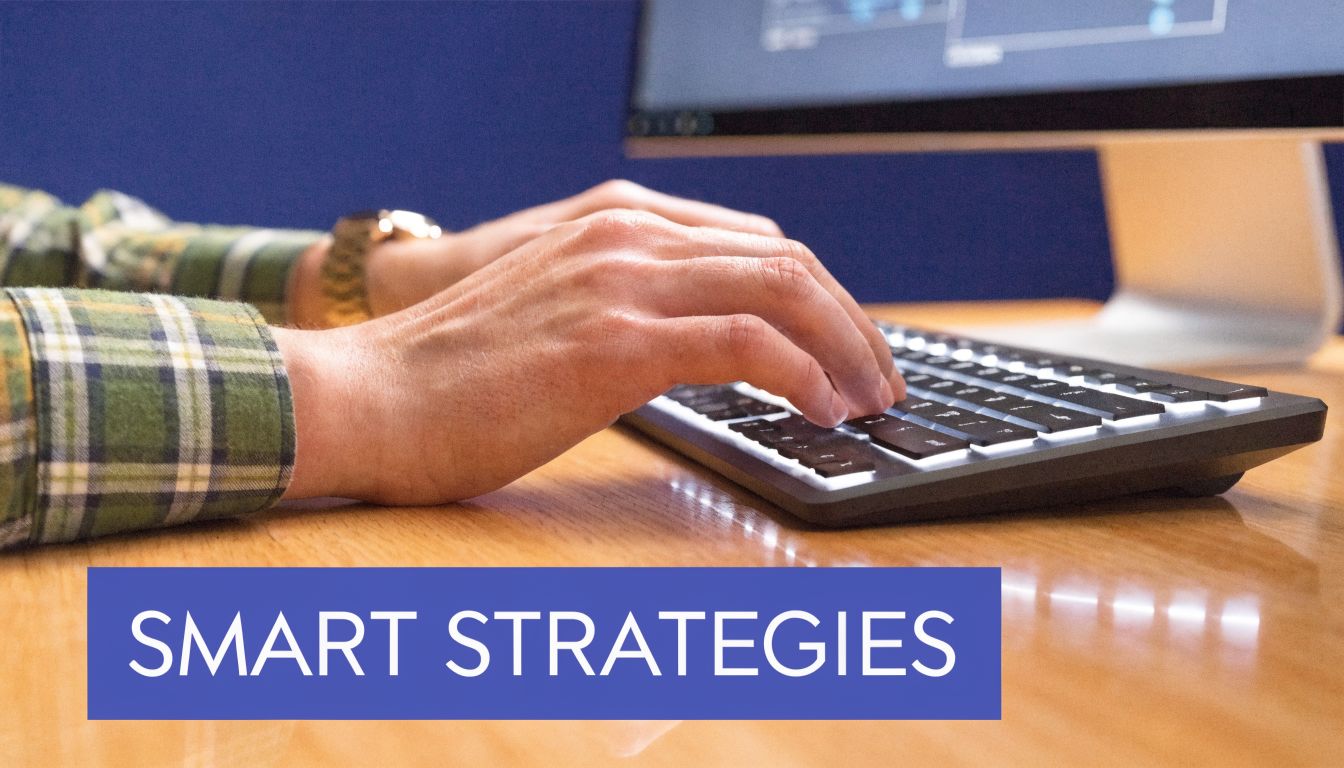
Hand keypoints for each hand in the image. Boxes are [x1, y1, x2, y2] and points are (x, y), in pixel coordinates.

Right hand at [274, 209, 902, 503]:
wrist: (366, 399)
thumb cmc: (450, 377)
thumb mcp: (554, 313)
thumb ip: (630, 308)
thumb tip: (708, 347)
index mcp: (616, 223)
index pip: (759, 243)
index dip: (821, 295)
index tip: (848, 346)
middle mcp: (627, 236)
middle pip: (788, 259)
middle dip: (852, 321)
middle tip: (881, 378)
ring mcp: (622, 282)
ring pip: (784, 290)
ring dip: (845, 347)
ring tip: (868, 401)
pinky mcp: (615, 343)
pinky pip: (748, 345)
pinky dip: (805, 375)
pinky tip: (822, 410)